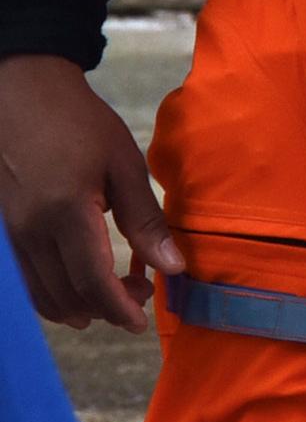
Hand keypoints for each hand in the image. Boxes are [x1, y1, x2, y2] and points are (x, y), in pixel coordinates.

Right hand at [0, 54, 177, 330]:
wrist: (21, 98)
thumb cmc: (79, 124)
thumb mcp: (124, 163)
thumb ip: (146, 219)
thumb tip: (173, 266)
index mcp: (66, 214)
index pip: (92, 280)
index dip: (118, 307)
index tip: (142, 323)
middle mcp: (32, 232)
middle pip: (67, 295)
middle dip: (105, 309)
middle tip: (140, 298)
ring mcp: (14, 235)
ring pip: (43, 294)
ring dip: (80, 305)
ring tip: (118, 293)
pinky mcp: (7, 231)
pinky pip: (29, 279)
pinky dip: (56, 292)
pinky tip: (83, 283)